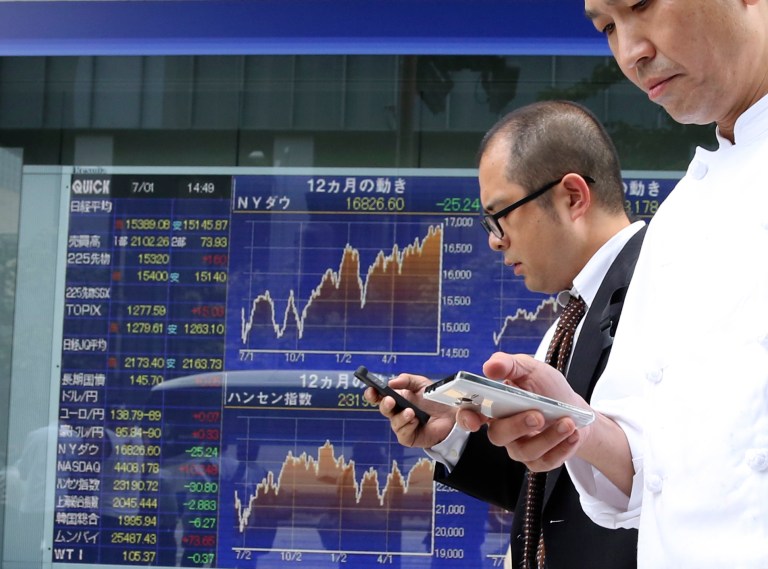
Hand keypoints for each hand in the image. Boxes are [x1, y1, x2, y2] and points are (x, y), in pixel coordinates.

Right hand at [364, 373, 457, 448]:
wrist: (452, 417)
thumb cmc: (435, 400)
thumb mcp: (422, 384)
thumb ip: (407, 379)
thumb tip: (391, 382)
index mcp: (397, 398)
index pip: (380, 396)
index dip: (373, 393)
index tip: (371, 389)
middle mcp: (397, 412)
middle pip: (384, 409)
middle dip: (385, 404)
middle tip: (390, 400)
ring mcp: (402, 425)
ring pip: (394, 422)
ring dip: (401, 417)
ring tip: (411, 412)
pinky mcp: (408, 437)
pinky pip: (402, 433)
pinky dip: (408, 426)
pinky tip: (416, 421)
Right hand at [455, 352, 632, 494]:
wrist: (576, 411)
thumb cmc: (547, 389)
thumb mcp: (531, 369)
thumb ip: (509, 364)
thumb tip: (490, 366)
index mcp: (493, 406)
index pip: (470, 414)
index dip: (466, 418)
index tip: (474, 421)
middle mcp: (502, 429)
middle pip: (498, 435)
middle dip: (517, 426)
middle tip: (538, 415)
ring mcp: (519, 447)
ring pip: (524, 451)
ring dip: (548, 437)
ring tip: (567, 422)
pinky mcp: (538, 462)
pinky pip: (545, 462)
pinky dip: (562, 448)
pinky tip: (574, 433)